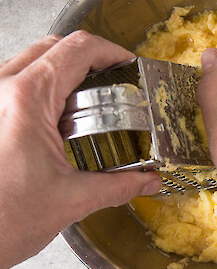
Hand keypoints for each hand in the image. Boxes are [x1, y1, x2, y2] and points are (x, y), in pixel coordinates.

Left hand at [0, 31, 160, 268]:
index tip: (130, 65)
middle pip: (55, 46)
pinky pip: (19, 80)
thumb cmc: (1, 222)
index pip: (78, 50)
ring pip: (34, 59)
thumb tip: (149, 179)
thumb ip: (120, 185)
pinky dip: (48, 88)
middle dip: (91, 59)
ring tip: (92, 101)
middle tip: (116, 82)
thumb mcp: (72, 199)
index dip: (111, 52)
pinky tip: (62, 118)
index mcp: (26, 99)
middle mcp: (1, 88)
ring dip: (68, 72)